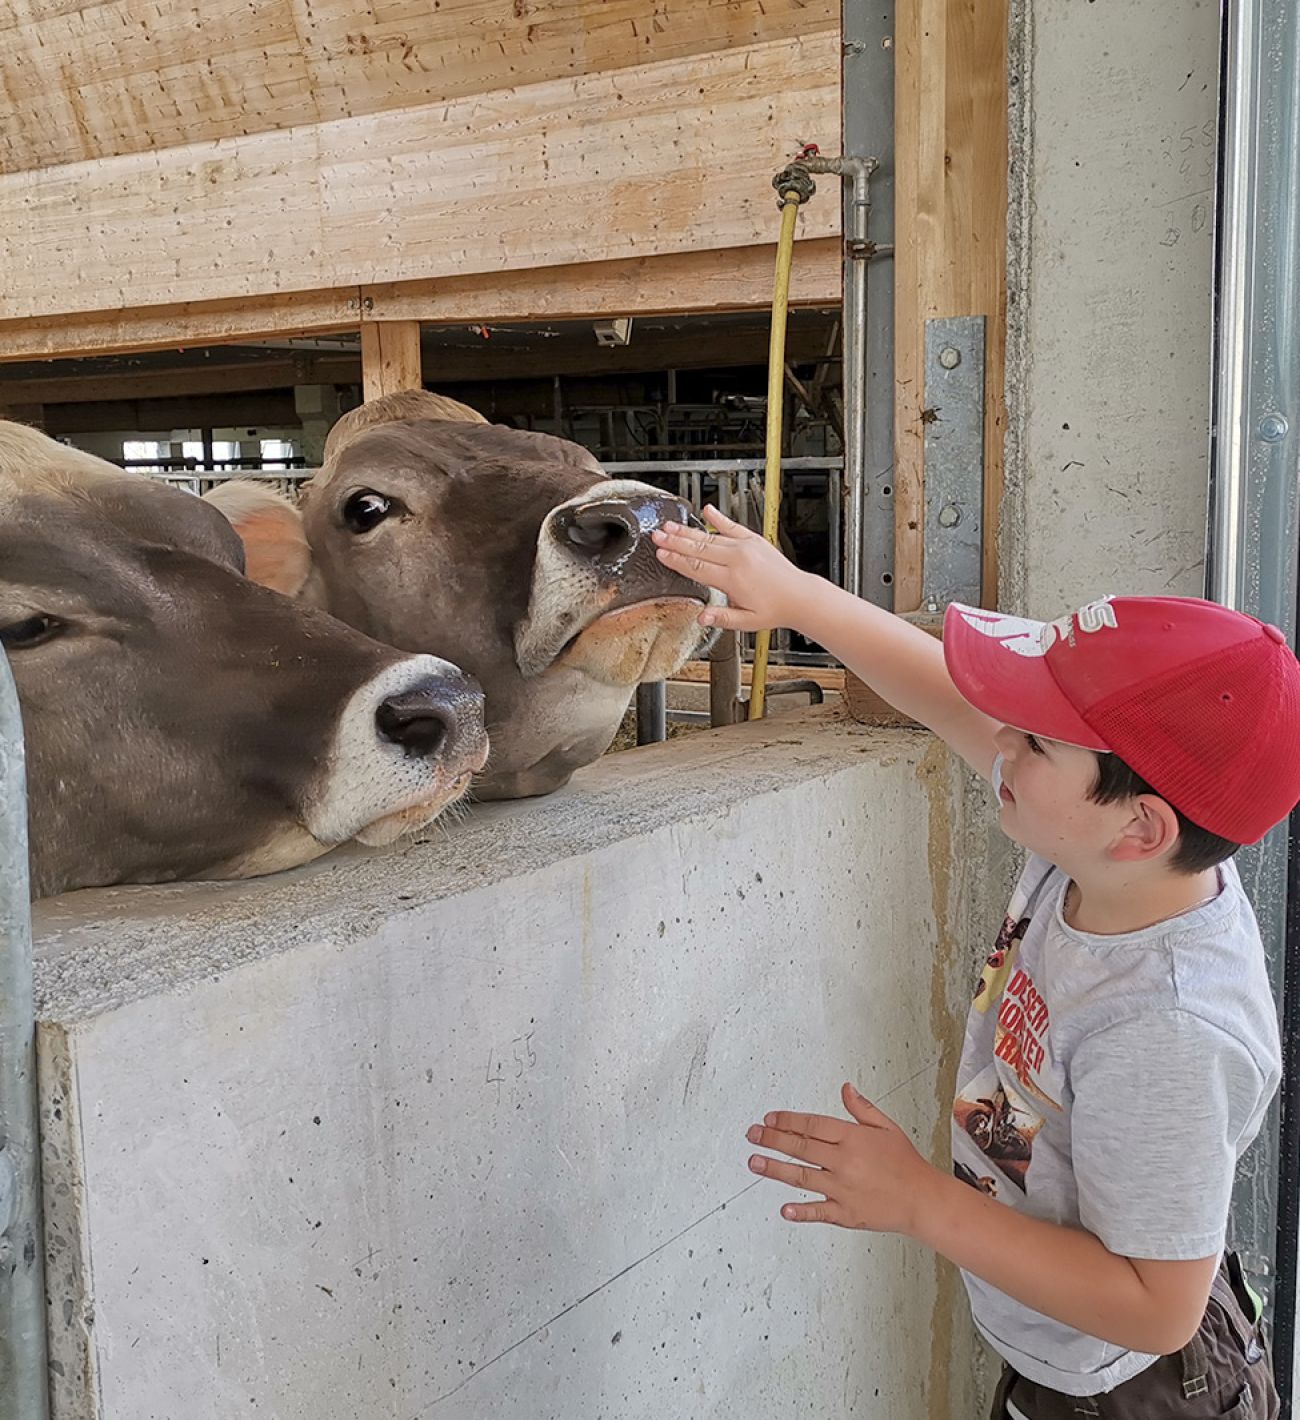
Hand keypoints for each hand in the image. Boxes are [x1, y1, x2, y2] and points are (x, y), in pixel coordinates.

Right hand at [651, 505, 815, 633]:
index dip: (676, 560)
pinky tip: (707, 510)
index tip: (661, 554)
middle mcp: (738, 559)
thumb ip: (722, 618)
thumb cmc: (774, 609)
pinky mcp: (754, 540)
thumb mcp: (746, 622)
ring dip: (688, 531)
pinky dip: (718, 518)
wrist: (799, 596)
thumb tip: (701, 618)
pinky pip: (732, 526)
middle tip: (656, 535)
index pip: (697, 567)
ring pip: (710, 537)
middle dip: (675, 541)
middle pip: (699, 548)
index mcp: (733, 580)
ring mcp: (746, 547)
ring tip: (670, 525)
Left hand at [745, 1082, 937, 1233]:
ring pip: (801, 1177)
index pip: (812, 1125)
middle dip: (772, 1139)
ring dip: (775, 1169)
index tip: (769, 1118)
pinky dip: (801, 1211)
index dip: (787, 1120)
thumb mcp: (886, 1127)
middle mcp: (844, 1162)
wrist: (923, 1199)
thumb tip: (845, 1088)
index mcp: (852, 1138)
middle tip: (752, 1134)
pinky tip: (784, 1210)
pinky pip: (819, 1212)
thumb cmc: (905, 1163)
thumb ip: (861, 1108)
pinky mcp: (846, 1214)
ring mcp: (843, 1189)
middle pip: (801, 1148)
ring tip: (754, 1162)